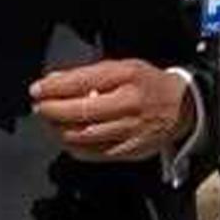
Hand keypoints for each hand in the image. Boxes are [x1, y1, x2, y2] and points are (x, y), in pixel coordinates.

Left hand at [30, 59, 194, 161]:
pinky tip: (66, 137)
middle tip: (39, 107)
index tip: (37, 89)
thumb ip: (90, 74)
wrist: (182, 107)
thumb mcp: (123, 67)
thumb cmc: (147, 83)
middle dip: (53, 110)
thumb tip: (54, 81)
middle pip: (82, 111)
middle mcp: (129, 104)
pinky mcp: (130, 151)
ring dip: (60, 129)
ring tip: (49, 122)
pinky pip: (95, 153)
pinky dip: (75, 147)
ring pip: (85, 135)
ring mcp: (130, 130)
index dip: (55, 88)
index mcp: (127, 77)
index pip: (83, 82)